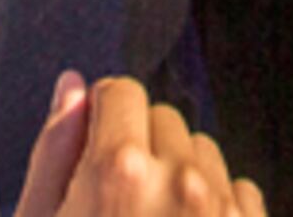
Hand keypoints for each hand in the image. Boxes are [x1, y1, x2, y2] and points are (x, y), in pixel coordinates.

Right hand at [11, 74, 263, 216]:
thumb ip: (53, 152)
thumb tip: (71, 87)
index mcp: (118, 172)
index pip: (120, 91)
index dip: (101, 121)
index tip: (93, 152)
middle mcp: (179, 183)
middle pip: (163, 120)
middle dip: (140, 149)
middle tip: (119, 205)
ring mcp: (222, 212)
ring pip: (202, 152)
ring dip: (180, 177)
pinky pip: (239, 192)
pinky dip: (217, 209)